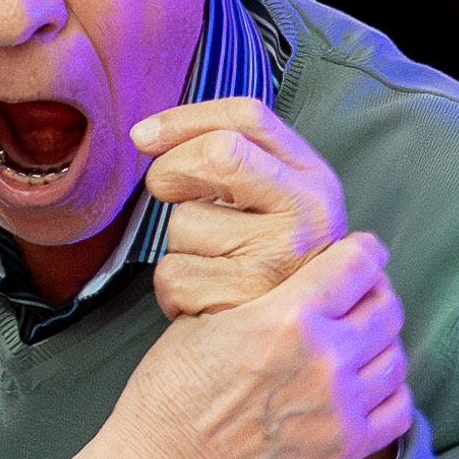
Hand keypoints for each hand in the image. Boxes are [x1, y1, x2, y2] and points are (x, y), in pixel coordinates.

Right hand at [112, 227, 411, 458]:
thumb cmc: (172, 391)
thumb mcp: (208, 316)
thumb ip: (270, 292)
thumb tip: (313, 270)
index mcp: (287, 318)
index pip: (360, 263)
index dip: (363, 252)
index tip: (360, 254)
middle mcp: (323, 361)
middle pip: (386, 307)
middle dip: (373, 293)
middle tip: (355, 297)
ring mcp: (338, 410)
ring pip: (395, 355)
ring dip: (380, 343)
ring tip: (356, 341)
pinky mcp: (343, 449)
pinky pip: (399, 408)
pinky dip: (388, 392)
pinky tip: (363, 385)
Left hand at [141, 99, 346, 315]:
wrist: (299, 339)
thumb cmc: (269, 263)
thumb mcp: (275, 201)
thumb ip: (235, 158)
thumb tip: (146, 135)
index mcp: (313, 179)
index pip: (249, 118)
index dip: (186, 120)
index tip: (145, 135)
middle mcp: (307, 214)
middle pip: (219, 153)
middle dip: (173, 168)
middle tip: (167, 191)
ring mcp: (277, 259)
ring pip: (185, 222)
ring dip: (177, 243)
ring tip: (210, 264)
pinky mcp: (244, 303)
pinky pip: (173, 273)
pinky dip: (172, 287)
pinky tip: (202, 294)